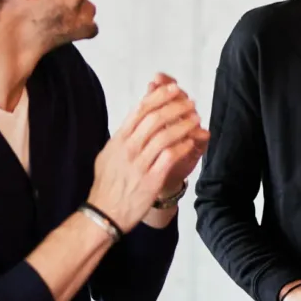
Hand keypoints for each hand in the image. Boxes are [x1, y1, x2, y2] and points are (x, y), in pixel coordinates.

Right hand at [87, 81, 203, 232]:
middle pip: (155, 119)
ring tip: (195, 118)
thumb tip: (135, 117)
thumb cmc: (107, 183)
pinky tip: (191, 141)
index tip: (173, 87)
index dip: (159, 96)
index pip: (140, 109)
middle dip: (175, 106)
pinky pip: (169, 157)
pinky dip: (182, 146)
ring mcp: (139, 164)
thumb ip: (123, 135)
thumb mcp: (108, 154)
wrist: (104, 213)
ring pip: (165, 136)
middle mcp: (128, 148)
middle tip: (190, 101)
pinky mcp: (151, 180)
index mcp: (119, 139)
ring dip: (183, 124)